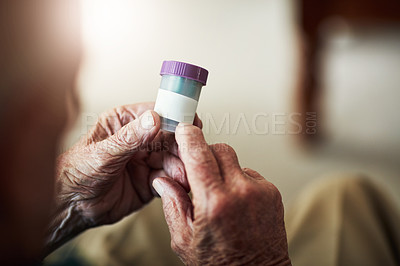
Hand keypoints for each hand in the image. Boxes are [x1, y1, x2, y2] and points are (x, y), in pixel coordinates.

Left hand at [45, 103, 199, 253]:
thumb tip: (154, 119)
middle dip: (181, 146)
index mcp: (124, 122)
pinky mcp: (150, 180)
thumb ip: (130, 138)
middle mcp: (138, 139)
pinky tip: (173, 185)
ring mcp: (145, 160)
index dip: (175, 116)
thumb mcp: (102, 153)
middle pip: (170, 136)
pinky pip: (169, 177)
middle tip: (190, 154)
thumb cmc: (76, 174)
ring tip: (182, 175)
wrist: (72, 208)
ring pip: (172, 158)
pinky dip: (174, 181)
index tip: (190, 123)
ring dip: (180, 165)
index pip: (156, 112)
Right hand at [153, 124, 290, 264]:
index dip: (189, 137)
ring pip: (235, 160)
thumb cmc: (219, 265)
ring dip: (222, 169)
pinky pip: (249, 173)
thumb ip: (172, 204)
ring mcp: (260, 191)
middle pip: (219, 149)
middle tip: (198, 172)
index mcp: (214, 203)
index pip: (199, 154)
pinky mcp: (272, 193)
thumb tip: (163, 180)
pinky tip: (234, 201)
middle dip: (205, 154)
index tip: (184, 130)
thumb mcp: (184, 240)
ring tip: (218, 194)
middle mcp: (240, 192)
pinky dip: (238, 180)